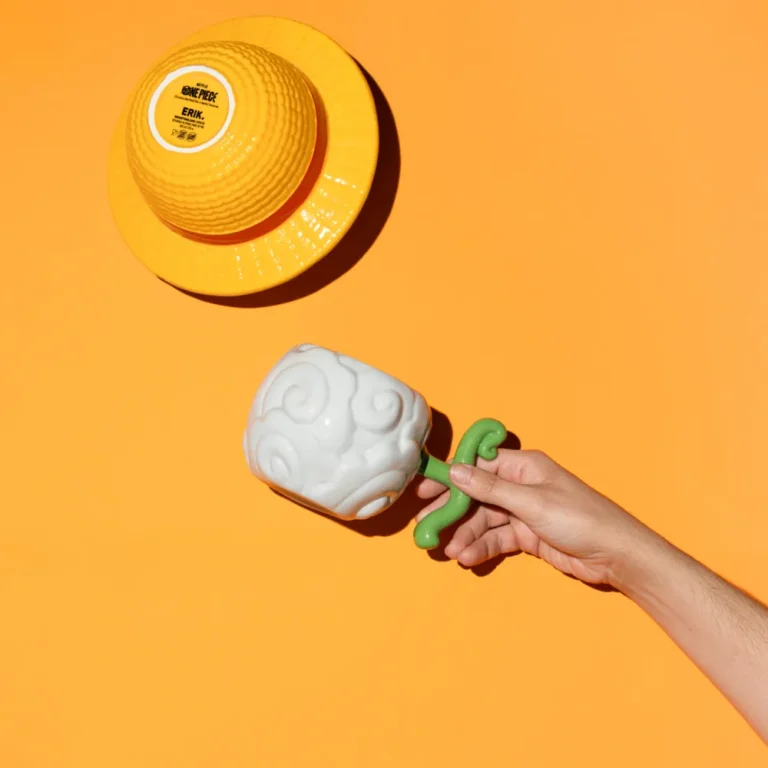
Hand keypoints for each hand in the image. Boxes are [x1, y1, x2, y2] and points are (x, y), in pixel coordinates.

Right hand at [415, 449, 654, 586]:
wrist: (615, 555)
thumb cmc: (579, 518)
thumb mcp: (532, 502)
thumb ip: (491, 488)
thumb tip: (455, 471)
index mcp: (523, 466)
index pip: (477, 465)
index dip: (450, 477)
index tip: (424, 490)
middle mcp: (520, 485)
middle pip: (476, 495)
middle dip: (452, 511)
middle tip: (426, 527)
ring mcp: (523, 511)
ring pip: (484, 520)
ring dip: (465, 534)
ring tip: (450, 551)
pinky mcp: (527, 535)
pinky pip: (497, 538)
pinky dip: (482, 547)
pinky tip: (468, 558)